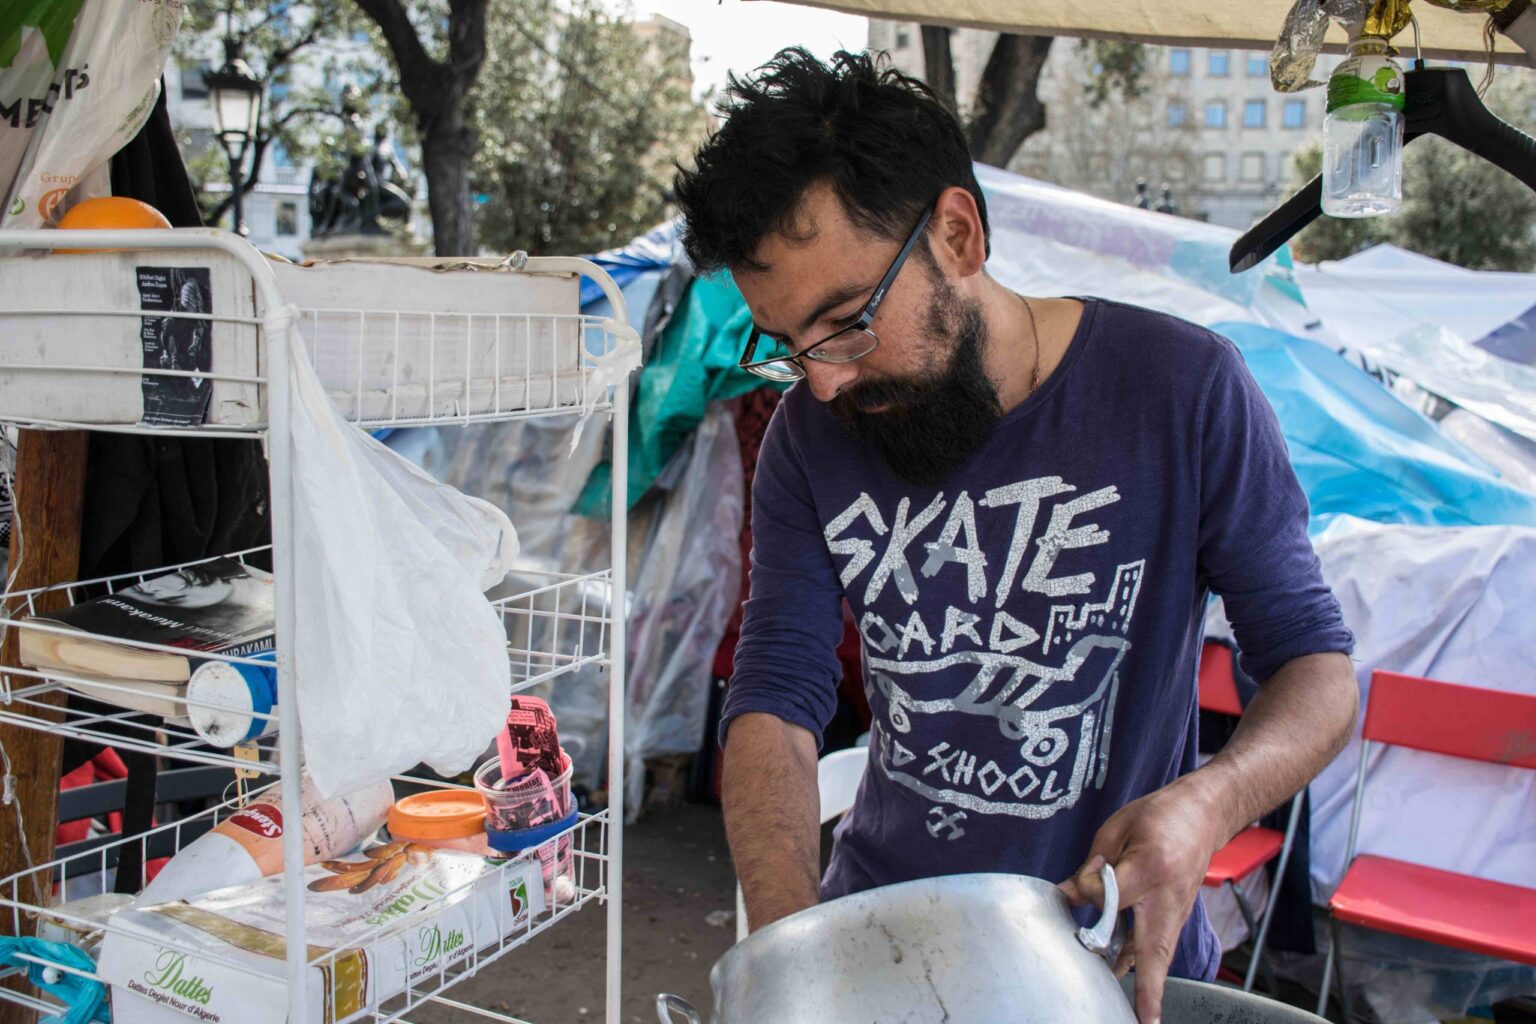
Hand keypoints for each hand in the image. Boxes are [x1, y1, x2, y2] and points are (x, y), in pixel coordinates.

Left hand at [1060, 775, 1227, 1023]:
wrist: (1203, 815)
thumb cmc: (1157, 817)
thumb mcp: (1116, 830)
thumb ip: (1092, 866)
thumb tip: (1066, 896)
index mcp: (1149, 866)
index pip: (1109, 895)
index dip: (1087, 891)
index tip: (1074, 888)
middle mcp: (1166, 896)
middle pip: (1152, 948)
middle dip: (1145, 987)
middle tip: (1145, 1021)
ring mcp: (1176, 910)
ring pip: (1157, 956)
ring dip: (1143, 986)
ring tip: (1133, 1015)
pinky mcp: (1176, 917)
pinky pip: (1156, 947)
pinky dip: (1141, 966)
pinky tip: (1120, 977)